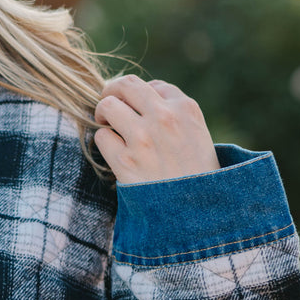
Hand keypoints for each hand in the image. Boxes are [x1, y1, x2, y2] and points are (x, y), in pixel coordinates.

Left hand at [93, 74, 218, 185]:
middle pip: (125, 85)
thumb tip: (145, 93)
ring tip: (108, 126)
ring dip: (103, 115)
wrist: (198, 215)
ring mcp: (143, 138)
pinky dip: (104, 143)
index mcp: (187, 109)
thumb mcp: (198, 135)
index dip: (143, 97)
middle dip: (113, 91)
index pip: (154, 86)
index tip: (140, 111)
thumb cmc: (199, 175)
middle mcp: (164, 117)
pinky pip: (101, 136)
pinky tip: (115, 153)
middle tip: (110, 105)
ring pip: (107, 105)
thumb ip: (176, 113)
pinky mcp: (125, 161)